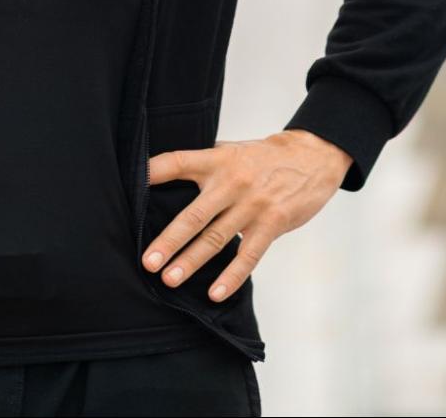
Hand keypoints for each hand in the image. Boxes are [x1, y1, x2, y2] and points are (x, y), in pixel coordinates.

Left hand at [141, 128, 352, 301]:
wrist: (314, 157)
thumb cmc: (264, 158)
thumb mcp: (232, 152)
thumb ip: (204, 166)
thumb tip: (163, 178)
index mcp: (217, 161)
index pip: (178, 162)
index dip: (153, 171)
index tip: (131, 184)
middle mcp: (232, 183)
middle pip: (194, 214)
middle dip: (169, 240)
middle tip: (148, 261)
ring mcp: (252, 205)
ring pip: (217, 238)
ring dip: (192, 261)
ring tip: (170, 279)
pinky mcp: (272, 223)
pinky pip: (249, 255)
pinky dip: (231, 276)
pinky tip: (215, 293)